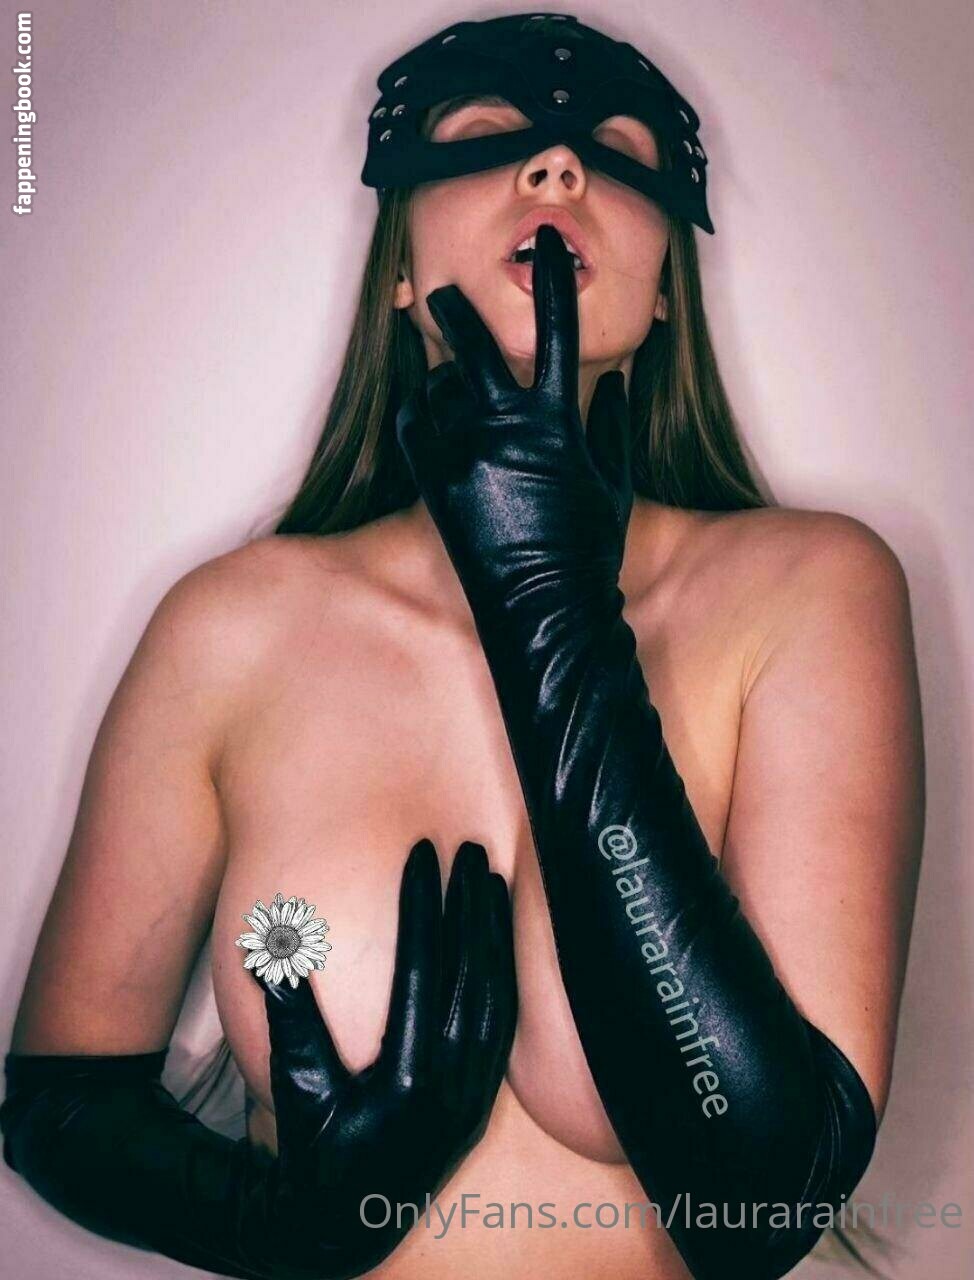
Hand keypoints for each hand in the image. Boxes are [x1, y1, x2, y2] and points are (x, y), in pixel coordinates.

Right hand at [248, 839, 515, 1278]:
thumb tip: (271, 955)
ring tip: (490, 877)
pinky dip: (504, 974)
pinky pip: (503, 1024)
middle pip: (470, 974)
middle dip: (469, 905)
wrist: (350, 1218)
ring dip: (494, 933)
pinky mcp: (482, 1097)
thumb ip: (290, 1021)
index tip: (421, 855)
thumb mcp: (296, 1090)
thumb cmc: (316, 1149)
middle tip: (468, 848)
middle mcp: (450, 1084)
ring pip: (496, 995)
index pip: (420, 969)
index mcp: (406, 1079)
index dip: (421, 907)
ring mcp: (473, 1092)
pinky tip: (500, 938)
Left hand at [396, 223, 633, 628]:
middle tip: (445, 295)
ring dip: (444, 375)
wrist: (542, 609)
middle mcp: (505, 426)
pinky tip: (423, 408)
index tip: (548, 245)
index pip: (558, 330)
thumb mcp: (616, 485)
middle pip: (473, 343)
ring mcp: (464, 452)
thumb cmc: (587, 550)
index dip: (554, 281)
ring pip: (439, 384)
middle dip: (458, 310)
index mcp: (557, 422)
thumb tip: (616, 386)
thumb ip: (616, 427)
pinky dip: (417, 408)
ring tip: (446, 380)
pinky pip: (412, 422)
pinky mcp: (433, 480)